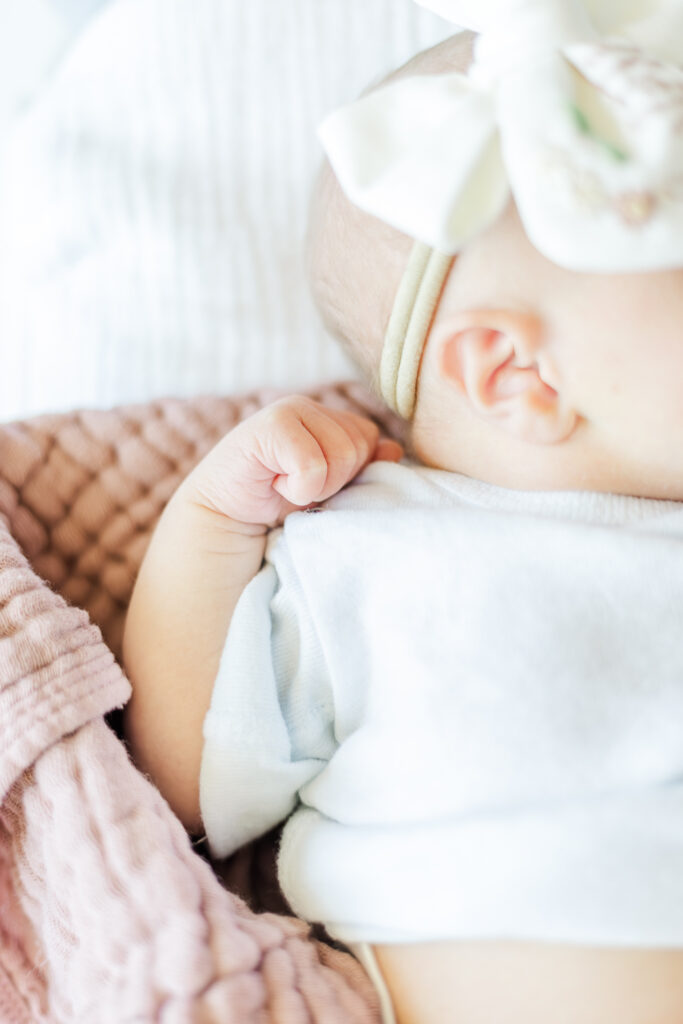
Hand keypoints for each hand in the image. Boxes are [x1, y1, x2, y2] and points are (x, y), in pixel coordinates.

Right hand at [179, 396, 402, 527]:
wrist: (225, 518)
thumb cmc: (275, 502)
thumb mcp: (327, 487)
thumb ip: (360, 466)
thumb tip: (395, 450)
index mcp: (326, 416)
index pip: (370, 439)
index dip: (349, 473)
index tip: (315, 485)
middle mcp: (310, 407)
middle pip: (358, 447)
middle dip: (333, 481)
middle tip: (298, 487)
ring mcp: (289, 410)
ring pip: (341, 454)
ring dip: (315, 486)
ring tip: (285, 485)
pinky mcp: (271, 425)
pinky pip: (313, 465)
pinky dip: (298, 489)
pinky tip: (273, 484)